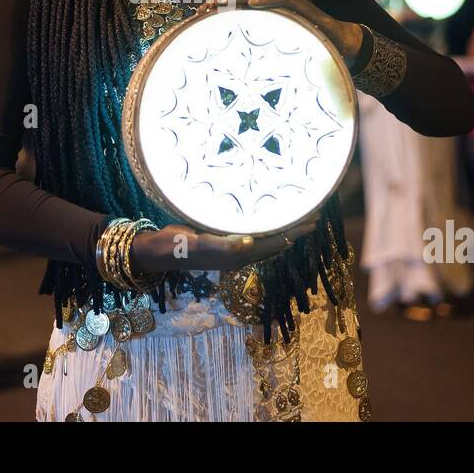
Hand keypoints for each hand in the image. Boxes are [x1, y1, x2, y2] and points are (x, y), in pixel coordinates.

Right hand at [130, 219, 319, 272]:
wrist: (157, 250)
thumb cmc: (176, 246)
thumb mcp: (198, 243)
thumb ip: (223, 245)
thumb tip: (250, 243)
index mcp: (236, 255)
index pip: (273, 244)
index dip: (293, 234)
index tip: (312, 222)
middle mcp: (238, 254)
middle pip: (275, 243)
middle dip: (295, 231)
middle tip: (316, 217)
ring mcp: (231, 249)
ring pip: (266, 240)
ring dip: (284, 230)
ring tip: (300, 219)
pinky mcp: (222, 240)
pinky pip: (253, 235)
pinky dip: (268, 228)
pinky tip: (270, 222)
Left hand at [216, 0, 363, 67]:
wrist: (338, 42)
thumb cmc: (303, 44)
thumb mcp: (272, 43)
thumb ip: (254, 44)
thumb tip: (226, 62)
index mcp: (264, 5)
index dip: (216, 3)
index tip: (197, 13)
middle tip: (203, 8)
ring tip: (221, 2)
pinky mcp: (302, 5)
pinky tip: (253, 3)